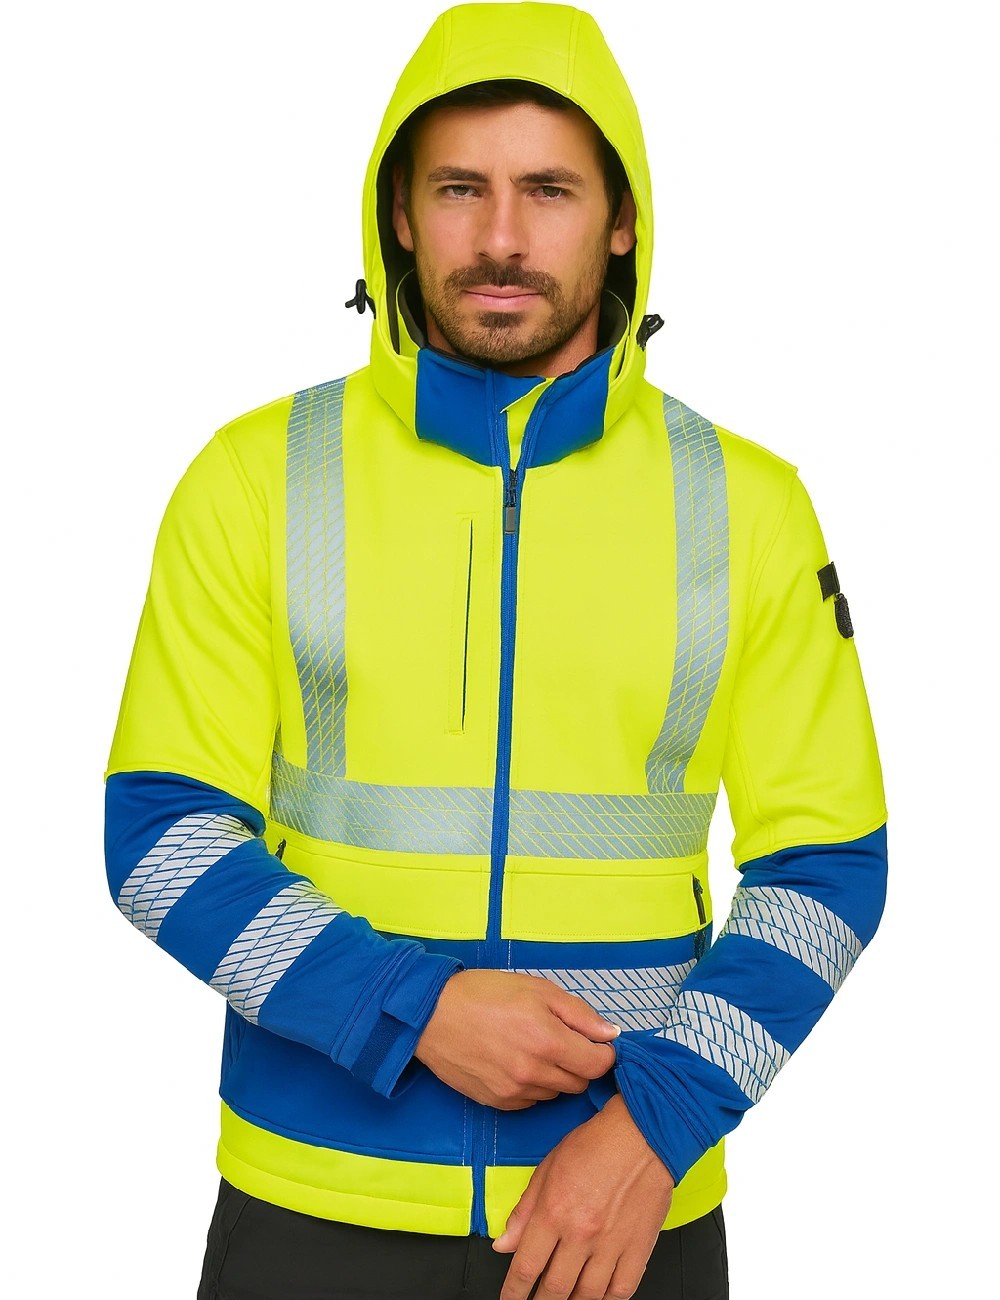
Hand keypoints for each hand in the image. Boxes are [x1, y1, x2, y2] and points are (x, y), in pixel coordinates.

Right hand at [413, 969, 619, 1108]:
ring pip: (555, 1092)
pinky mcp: (498, 1103)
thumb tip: (611, 1035)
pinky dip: (532, 1085)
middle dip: (579, 1062)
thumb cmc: (486, 993)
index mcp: (548, 1041)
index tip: (593, 1040)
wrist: (432, 1014)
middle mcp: (534, 1073)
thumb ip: (579, 1013)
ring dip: (555, 1074)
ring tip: (532, 1047)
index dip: (602, 1051)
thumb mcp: (537, 989)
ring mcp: (515, 1092)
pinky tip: (515, 1061)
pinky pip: (531, 1101)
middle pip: (579, 1082)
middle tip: (559, 1038)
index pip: (599, 1065)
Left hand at [491, 1093, 674, 1299]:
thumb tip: (504, 1243)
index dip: (514, 1292)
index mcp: (554, 1211)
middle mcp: (581, 1233)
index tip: (510, 1299)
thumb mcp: (548, 1167)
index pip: (526, 1267)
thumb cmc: (597, 1144)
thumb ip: (524, 1210)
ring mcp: (611, 1244)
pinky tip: (598, 1297)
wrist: (643, 1134)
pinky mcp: (638, 1247)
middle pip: (554, 1289)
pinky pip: (621, 1290)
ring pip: (587, 1296)